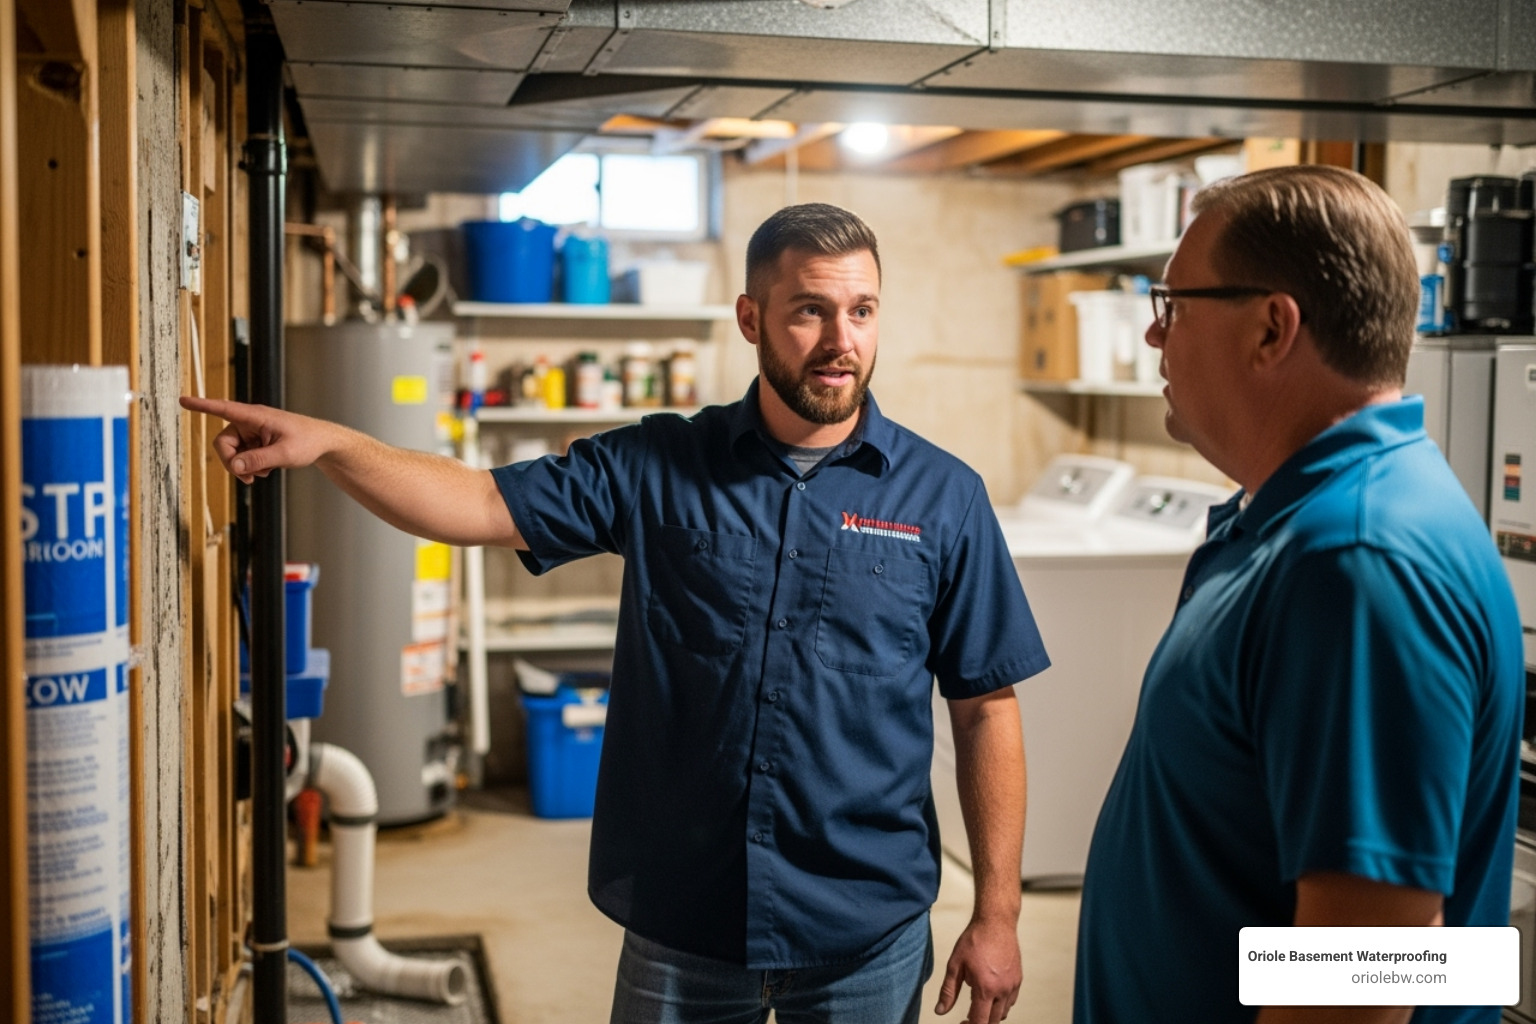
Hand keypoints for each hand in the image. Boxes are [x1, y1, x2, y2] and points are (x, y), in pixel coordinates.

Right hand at [180, 396, 334, 484]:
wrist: (323, 443)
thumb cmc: (308, 441)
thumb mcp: (284, 453)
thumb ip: (259, 460)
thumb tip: (234, 467)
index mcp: (255, 416)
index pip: (223, 408)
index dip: (202, 405)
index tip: (182, 400)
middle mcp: (249, 422)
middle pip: (223, 443)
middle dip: (232, 462)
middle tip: (247, 478)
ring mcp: (252, 433)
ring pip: (232, 453)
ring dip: (244, 466)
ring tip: (265, 472)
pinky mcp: (256, 443)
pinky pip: (242, 457)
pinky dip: (251, 466)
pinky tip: (267, 469)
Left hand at [934, 917, 1020, 1023]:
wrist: (996, 922)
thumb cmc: (974, 941)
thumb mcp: (955, 965)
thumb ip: (948, 991)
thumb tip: (940, 1011)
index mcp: (985, 989)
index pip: (980, 1022)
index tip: (961, 1023)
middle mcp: (1002, 990)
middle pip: (993, 1021)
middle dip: (979, 1023)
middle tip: (966, 1018)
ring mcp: (1012, 985)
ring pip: (1003, 1013)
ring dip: (991, 1016)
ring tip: (978, 1006)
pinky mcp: (1018, 979)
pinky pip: (1011, 1002)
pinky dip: (1001, 1006)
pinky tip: (991, 996)